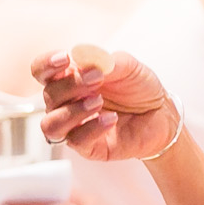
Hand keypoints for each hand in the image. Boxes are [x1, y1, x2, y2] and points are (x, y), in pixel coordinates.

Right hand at [32, 49, 178, 161]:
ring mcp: (75, 126)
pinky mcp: (88, 147)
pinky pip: (76, 141)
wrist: (162, 115)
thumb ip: (105, 61)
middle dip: (71, 85)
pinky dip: (92, 128)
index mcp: (70, 78)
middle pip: (49, 95)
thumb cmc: (139, 88)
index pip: (42, 71)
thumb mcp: (128, 66)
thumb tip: (83, 57)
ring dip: (72, 111)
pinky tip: (111, 119)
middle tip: (97, 79)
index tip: (65, 59)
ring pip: (51, 125)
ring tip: (98, 102)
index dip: (46, 64)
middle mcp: (67, 103)